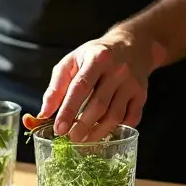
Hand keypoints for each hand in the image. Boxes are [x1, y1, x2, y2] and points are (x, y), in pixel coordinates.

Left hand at [40, 29, 160, 143]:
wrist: (132, 45)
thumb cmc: (95, 55)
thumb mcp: (72, 61)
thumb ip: (56, 86)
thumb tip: (44, 113)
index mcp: (97, 58)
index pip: (80, 87)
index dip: (68, 110)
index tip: (59, 129)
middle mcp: (117, 70)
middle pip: (99, 104)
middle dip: (83, 126)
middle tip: (71, 139)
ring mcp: (132, 83)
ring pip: (115, 115)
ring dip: (98, 132)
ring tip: (84, 140)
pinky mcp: (141, 95)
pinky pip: (131, 119)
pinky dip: (117, 130)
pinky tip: (104, 134)